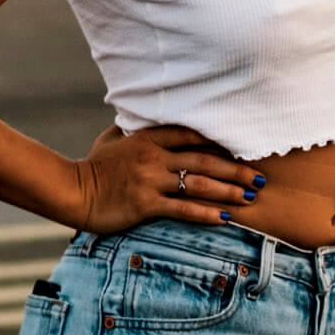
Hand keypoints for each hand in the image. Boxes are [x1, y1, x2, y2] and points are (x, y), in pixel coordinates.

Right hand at [72, 124, 265, 232]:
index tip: (244, 147)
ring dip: (228, 190)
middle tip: (261, 176)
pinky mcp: (145, 205)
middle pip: (204, 159)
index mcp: (148, 137)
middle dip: (236, 168)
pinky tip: (225, 218)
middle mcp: (153, 157)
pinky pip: (183, 209)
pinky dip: (206, 213)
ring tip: (251, 197)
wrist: (74, 192)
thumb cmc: (95, 166)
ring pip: (198, 183)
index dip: (221, 140)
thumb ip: (136, 129)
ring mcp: (150, 181)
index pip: (192, 134)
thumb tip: (147, 117)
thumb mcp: (114, 139)